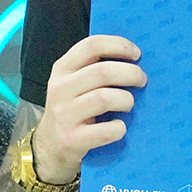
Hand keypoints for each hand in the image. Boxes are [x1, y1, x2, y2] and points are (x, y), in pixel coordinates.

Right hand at [30, 34, 146, 183]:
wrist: (50, 146)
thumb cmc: (73, 109)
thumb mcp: (74, 83)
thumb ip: (95, 67)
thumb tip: (135, 59)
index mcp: (62, 68)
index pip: (92, 46)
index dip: (119, 46)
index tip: (137, 54)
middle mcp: (60, 89)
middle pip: (103, 72)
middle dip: (131, 74)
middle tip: (141, 80)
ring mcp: (64, 115)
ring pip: (105, 98)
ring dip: (126, 100)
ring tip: (128, 104)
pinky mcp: (72, 139)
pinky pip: (106, 130)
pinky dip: (119, 128)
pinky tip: (119, 127)